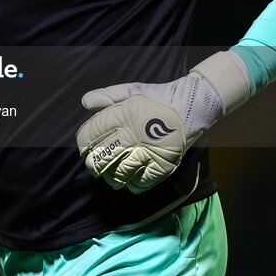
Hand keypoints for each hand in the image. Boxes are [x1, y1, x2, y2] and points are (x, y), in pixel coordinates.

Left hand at [75, 51, 249, 192]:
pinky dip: (132, 185)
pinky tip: (129, 182)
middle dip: (93, 165)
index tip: (83, 148)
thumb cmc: (158, 97)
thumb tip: (85, 102)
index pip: (93, 132)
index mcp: (123, 114)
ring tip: (109, 177)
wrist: (192, 104)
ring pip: (120, 173)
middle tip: (92, 167)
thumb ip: (107, 96)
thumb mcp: (132, 90)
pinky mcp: (164, 164)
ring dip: (111, 178)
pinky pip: (142, 182)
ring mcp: (150, 151)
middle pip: (103, 157)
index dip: (83, 143)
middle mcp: (134, 134)